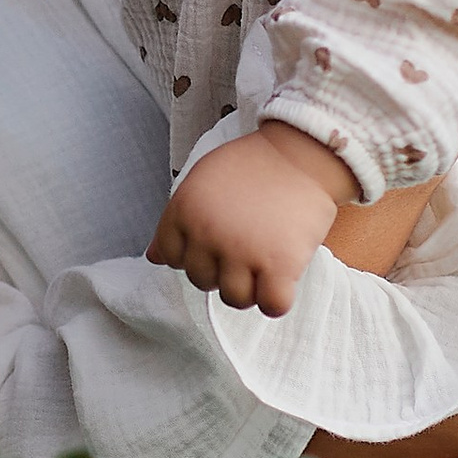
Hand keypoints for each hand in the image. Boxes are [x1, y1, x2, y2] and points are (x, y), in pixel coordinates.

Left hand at [149, 125, 356, 316]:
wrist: (303, 152)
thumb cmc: (254, 164)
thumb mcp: (202, 180)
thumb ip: (176, 219)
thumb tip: (154, 257)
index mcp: (185, 210)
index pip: (172, 258)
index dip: (195, 253)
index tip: (217, 242)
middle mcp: (208, 234)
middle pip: (202, 281)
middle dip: (222, 269)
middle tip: (247, 246)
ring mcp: (243, 252)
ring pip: (234, 299)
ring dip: (250, 288)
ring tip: (264, 262)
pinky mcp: (279, 265)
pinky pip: (271, 305)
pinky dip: (277, 299)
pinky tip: (283, 279)